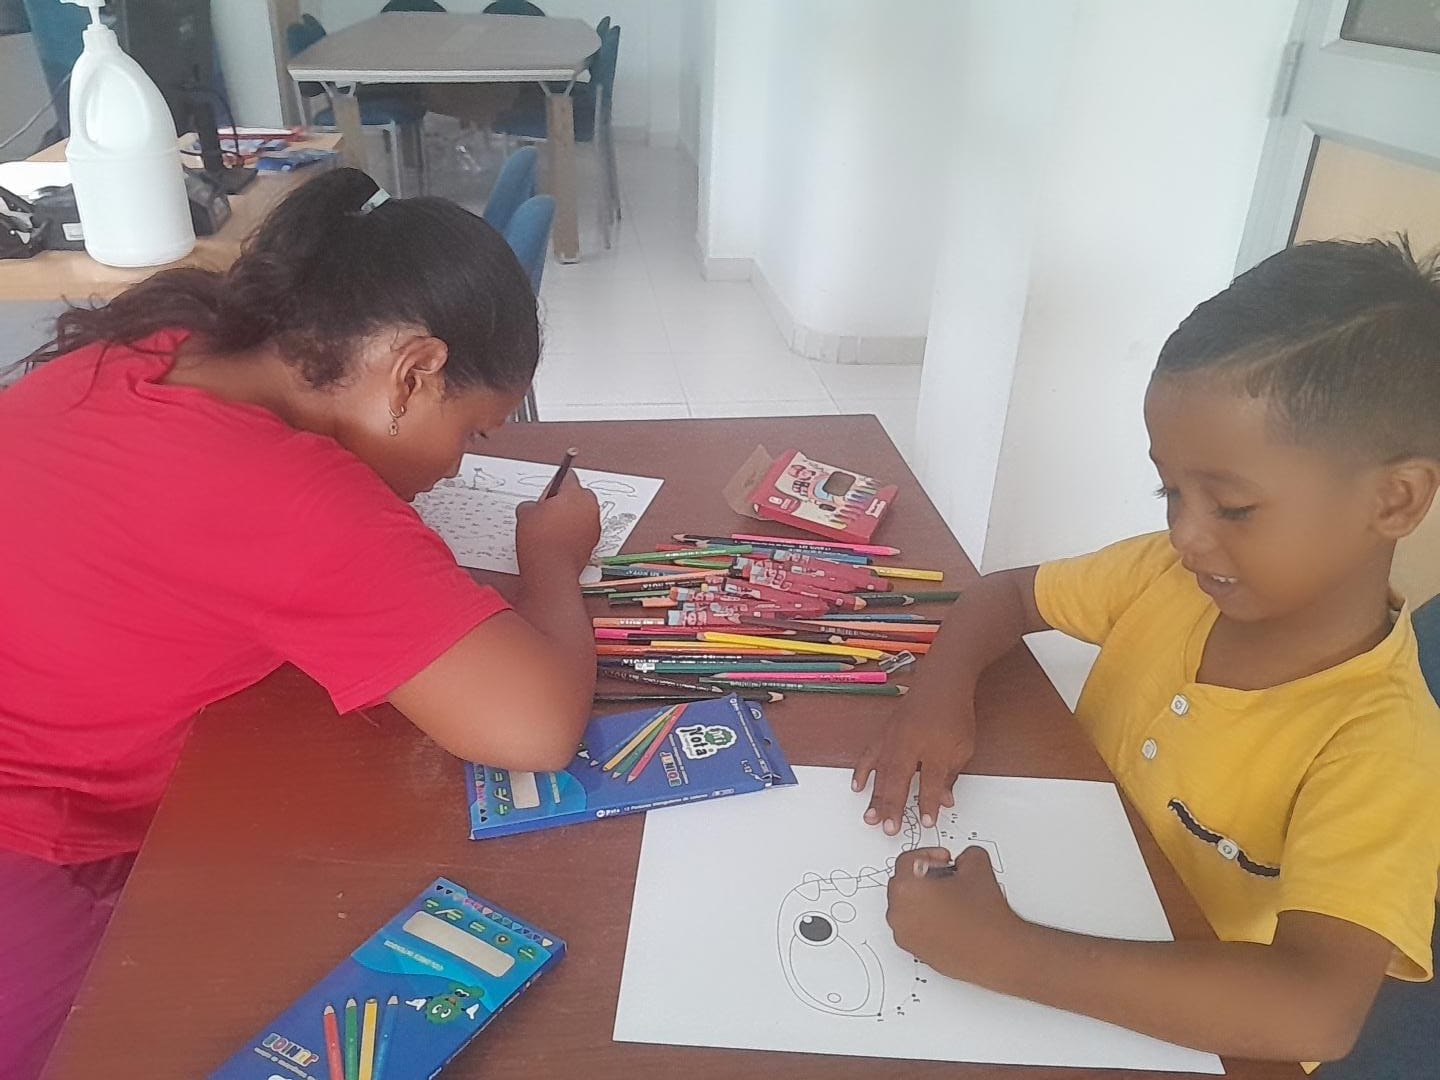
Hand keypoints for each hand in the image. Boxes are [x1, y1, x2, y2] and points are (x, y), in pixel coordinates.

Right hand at [514, 473, 599, 576]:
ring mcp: (594, 525)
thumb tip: (532, 508)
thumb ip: (532, 503)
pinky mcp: (594, 541)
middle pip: (578, 494)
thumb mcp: (526, 513)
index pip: (568, 476)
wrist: (551, 569)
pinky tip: (558, 539)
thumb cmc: (542, 541)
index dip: (554, 485)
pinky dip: (574, 531)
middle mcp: (590, 506)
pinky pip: (584, 529)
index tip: (548, 492)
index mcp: (575, 493)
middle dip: (565, 500)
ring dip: (571, 516)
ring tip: (551, 528)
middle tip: (548, 511)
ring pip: (582, 513)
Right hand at [852, 696, 974, 834]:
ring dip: (875, 797)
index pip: (931, 785)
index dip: (928, 805)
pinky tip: (858, 787)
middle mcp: (911, 746)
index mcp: (935, 751)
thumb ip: (950, 777)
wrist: (941, 683)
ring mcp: (893, 739)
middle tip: (888, 830)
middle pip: (900, 782)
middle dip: (894, 807)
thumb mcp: (963, 749)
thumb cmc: (954, 715)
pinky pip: (869, 755)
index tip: (926, 822)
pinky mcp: (884, 734)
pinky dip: (862, 772)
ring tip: (870, 817)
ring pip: (882, 773)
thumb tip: (943, 801)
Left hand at [886, 847, 1023, 984]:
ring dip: (925, 899)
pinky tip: (952, 917)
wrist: (1000, 954)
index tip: (943, 859)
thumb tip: (963, 861)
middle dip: (925, 877)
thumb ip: (965, 855)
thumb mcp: (977, 866)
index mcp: (906, 889)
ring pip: (907, 907)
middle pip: (903, 884)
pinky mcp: (918, 953)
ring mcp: (906, 937)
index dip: (929, 855)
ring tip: (952, 898)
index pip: (907, 861)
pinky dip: (927, 919)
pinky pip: (915, 928)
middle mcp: (899, 915)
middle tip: (947, 877)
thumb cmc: (985, 918)